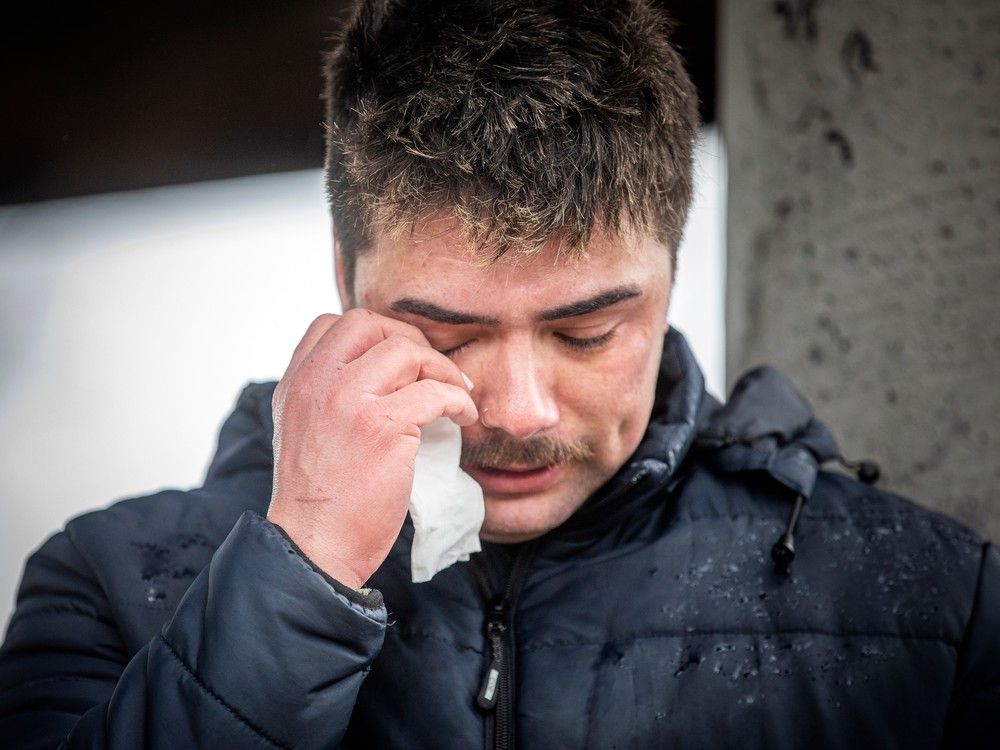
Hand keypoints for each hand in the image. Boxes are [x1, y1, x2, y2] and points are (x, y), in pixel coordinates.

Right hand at [266, 309, 476, 586]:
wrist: (315, 546)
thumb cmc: (320, 499)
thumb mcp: (304, 431)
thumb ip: (326, 395)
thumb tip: (380, 375)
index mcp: (295, 382)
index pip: (331, 323)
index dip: (373, 332)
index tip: (400, 359)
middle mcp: (316, 382)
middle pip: (370, 323)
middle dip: (410, 339)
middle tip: (434, 370)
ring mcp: (348, 400)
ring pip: (406, 350)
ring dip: (441, 369)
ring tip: (456, 395)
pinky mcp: (382, 426)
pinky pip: (435, 392)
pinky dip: (458, 401)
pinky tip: (463, 417)